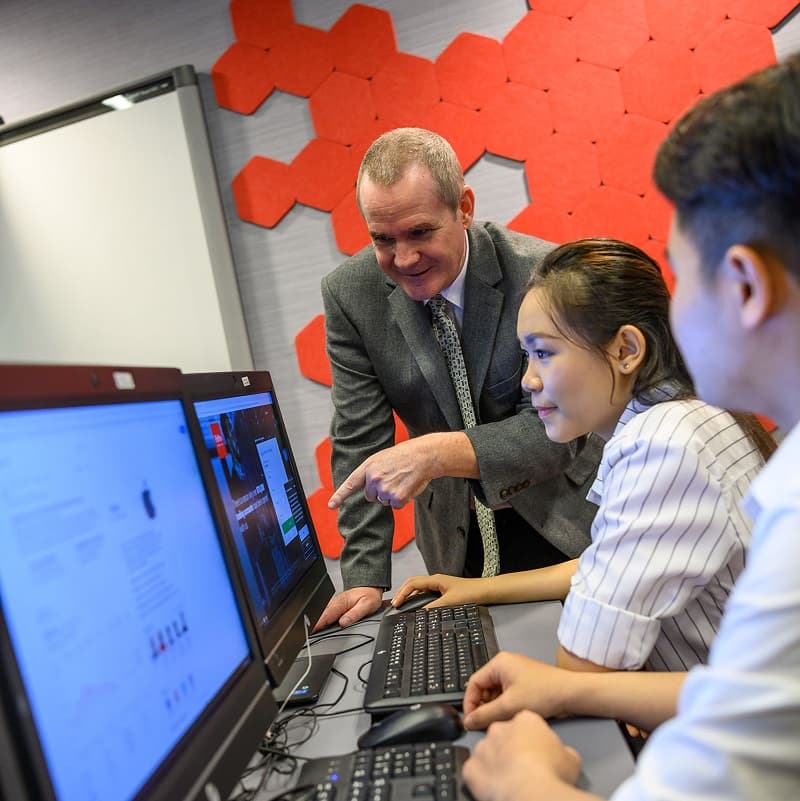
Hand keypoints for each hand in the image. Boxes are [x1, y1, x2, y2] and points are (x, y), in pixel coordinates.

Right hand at [312, 587, 382, 630]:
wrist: (370, 587)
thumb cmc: (369, 595)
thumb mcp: (366, 606)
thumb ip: (354, 615)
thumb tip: (343, 623)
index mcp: (341, 602)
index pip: (326, 615)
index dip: (318, 624)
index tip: (311, 631)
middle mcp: (336, 602)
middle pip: (321, 615)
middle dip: (314, 624)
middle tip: (308, 636)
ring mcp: (335, 604)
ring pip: (323, 614)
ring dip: (317, 622)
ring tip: (311, 633)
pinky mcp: (336, 606)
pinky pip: (327, 613)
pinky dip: (322, 619)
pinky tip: (321, 626)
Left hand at [327, 438, 439, 509]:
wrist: (423, 456)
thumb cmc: (405, 456)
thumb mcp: (382, 458)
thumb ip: (372, 472)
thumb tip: (370, 489)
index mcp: (368, 467)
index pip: (351, 484)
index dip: (340, 496)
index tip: (331, 505)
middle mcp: (373, 479)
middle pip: (370, 496)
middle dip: (380, 491)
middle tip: (393, 478)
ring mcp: (384, 489)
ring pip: (384, 501)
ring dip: (392, 495)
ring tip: (402, 479)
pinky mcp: (396, 498)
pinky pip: (395, 505)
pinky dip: (402, 500)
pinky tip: (407, 486)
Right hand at [392, 574, 487, 607]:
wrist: (485, 591)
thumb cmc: (470, 593)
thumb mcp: (450, 602)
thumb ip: (434, 608)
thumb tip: (420, 614)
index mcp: (435, 580)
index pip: (412, 583)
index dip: (402, 593)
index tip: (396, 603)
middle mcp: (435, 581)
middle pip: (413, 583)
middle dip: (402, 592)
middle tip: (395, 604)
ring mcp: (439, 586)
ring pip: (419, 588)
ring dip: (410, 595)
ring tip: (403, 605)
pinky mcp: (444, 591)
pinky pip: (426, 593)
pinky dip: (418, 598)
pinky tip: (418, 607)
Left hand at [462, 711, 582, 800]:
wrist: (532, 793)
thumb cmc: (551, 774)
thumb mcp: (570, 757)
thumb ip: (562, 750)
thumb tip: (564, 755)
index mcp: (525, 720)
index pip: (525, 724)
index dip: (531, 740)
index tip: (536, 752)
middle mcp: (500, 728)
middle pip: (503, 736)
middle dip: (510, 749)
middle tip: (523, 767)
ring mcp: (483, 747)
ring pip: (487, 752)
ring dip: (495, 763)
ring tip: (510, 780)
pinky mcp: (471, 767)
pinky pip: (473, 771)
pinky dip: (482, 779)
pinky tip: (495, 786)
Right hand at [463, 652, 572, 729]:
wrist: (571, 694)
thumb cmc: (543, 693)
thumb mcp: (509, 706)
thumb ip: (485, 715)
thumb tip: (469, 721)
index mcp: (499, 663)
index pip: (474, 683)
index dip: (470, 703)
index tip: (470, 720)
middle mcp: (506, 665)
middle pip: (484, 688)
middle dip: (483, 706)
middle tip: (483, 724)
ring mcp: (516, 673)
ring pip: (496, 693)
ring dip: (495, 708)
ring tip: (499, 721)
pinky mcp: (525, 682)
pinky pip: (507, 694)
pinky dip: (505, 706)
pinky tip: (511, 717)